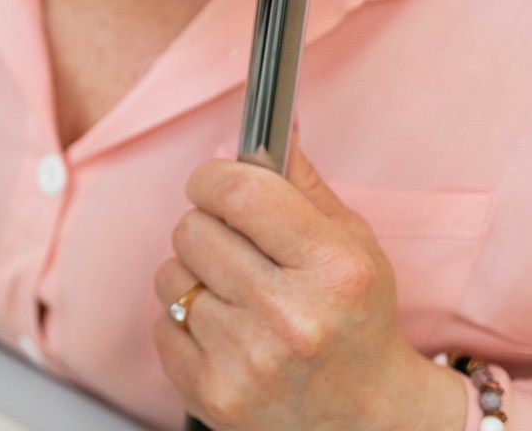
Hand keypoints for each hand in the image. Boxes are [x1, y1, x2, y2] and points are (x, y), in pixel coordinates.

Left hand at [152, 143, 471, 430]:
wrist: (370, 423)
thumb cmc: (359, 326)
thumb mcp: (355, 249)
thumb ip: (304, 186)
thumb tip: (272, 129)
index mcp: (333, 271)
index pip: (239, 193)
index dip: (212, 179)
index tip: (213, 185)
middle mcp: (291, 317)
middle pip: (192, 230)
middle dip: (207, 231)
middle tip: (237, 251)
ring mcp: (249, 361)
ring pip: (170, 276)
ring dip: (194, 278)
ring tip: (237, 298)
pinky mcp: (213, 394)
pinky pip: (161, 325)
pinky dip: (183, 325)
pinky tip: (226, 335)